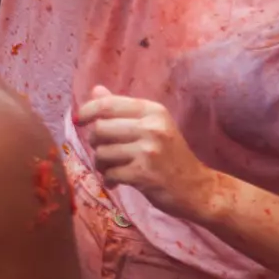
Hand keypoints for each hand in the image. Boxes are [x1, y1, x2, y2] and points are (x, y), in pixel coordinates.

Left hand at [76, 88, 222, 220]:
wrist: (199, 189)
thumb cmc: (170, 156)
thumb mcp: (152, 126)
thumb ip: (122, 109)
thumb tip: (96, 90)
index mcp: (152, 110)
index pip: (108, 104)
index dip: (87, 111)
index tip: (79, 120)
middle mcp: (151, 127)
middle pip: (100, 129)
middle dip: (95, 143)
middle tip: (104, 154)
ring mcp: (149, 151)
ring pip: (102, 153)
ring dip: (101, 165)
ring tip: (111, 169)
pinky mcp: (145, 174)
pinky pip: (110, 174)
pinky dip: (109, 180)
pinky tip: (117, 182)